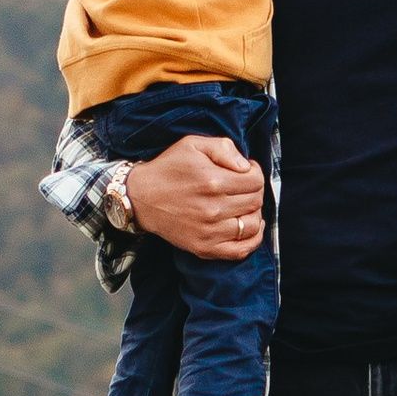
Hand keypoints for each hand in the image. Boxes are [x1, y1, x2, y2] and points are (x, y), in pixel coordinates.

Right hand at [123, 130, 265, 256]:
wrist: (140, 198)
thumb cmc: (168, 169)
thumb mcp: (193, 144)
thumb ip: (223, 148)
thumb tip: (246, 165)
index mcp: (213, 181)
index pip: (256, 181)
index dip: (255, 173)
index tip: (245, 171)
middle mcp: (213, 208)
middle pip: (256, 201)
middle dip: (254, 191)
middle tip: (242, 187)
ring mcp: (209, 231)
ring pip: (252, 225)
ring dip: (253, 213)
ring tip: (243, 205)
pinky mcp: (204, 248)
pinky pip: (241, 250)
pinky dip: (252, 240)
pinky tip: (247, 227)